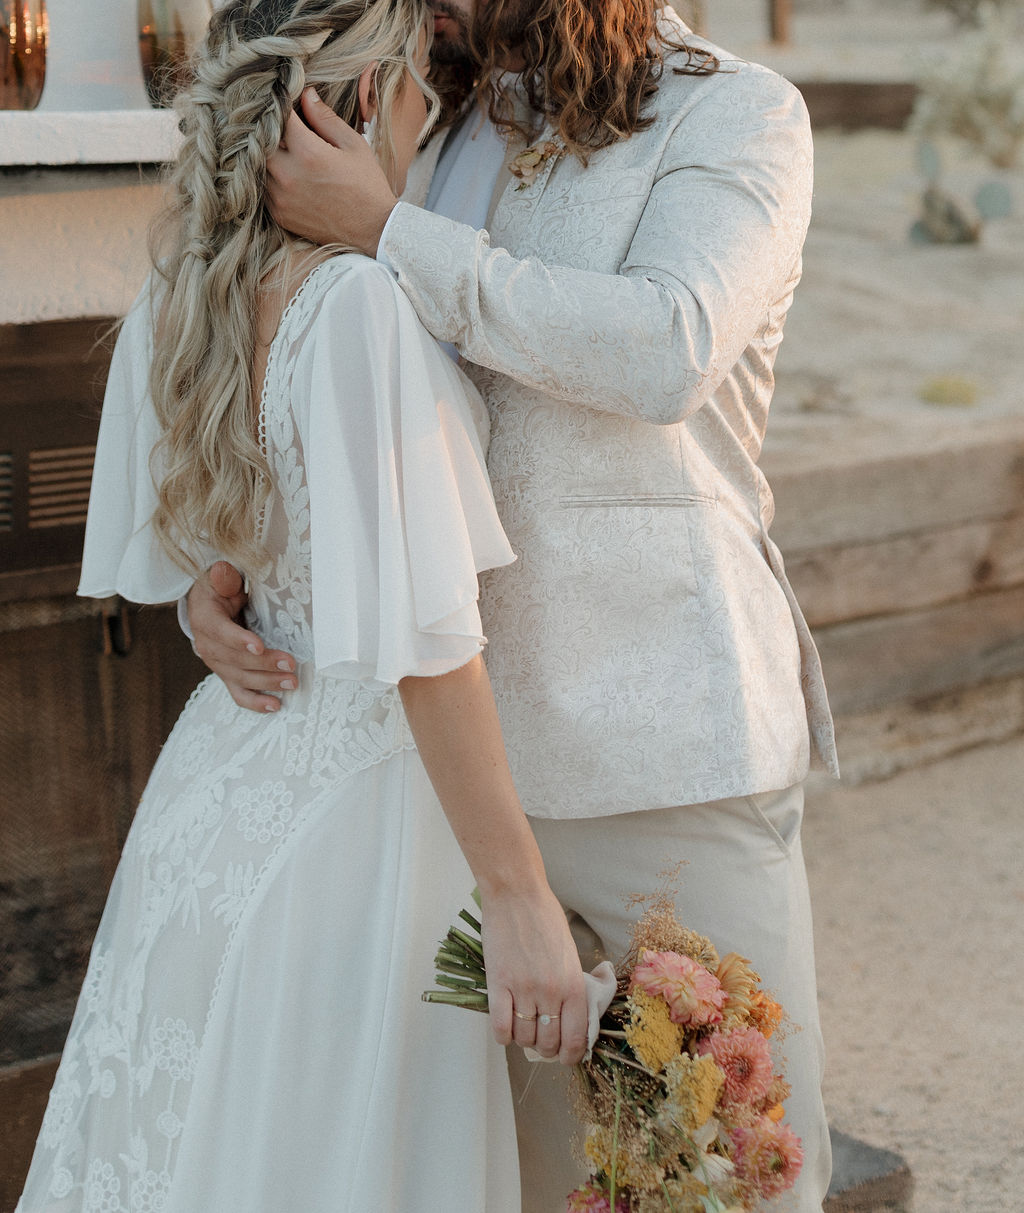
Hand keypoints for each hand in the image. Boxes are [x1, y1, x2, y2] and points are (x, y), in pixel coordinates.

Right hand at [188, 561, 296, 712]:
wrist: (208, 607)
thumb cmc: (220, 590)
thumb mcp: (220, 578)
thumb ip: (223, 577)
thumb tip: (222, 571)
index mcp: (205, 620)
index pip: (220, 632)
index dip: (238, 640)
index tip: (258, 646)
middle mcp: (207, 646)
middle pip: (234, 660)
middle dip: (263, 664)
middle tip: (290, 665)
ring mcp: (217, 664)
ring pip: (239, 679)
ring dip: (266, 683)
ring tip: (291, 683)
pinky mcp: (227, 675)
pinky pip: (238, 694)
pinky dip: (255, 702)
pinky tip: (274, 705)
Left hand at [266, 88, 397, 255]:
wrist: (373, 231)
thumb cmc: (367, 185)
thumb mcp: (353, 145)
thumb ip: (326, 119)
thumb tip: (306, 95)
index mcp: (309, 153)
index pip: (281, 117)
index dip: (284, 105)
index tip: (289, 102)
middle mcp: (289, 175)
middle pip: (262, 141)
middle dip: (272, 131)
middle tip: (285, 129)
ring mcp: (281, 198)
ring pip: (259, 165)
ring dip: (269, 155)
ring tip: (286, 151)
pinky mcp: (280, 214)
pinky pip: (263, 188)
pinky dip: (271, 177)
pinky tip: (288, 175)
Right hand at [480, 883, 588, 1065]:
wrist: (517, 894)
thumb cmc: (545, 918)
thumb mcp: (570, 954)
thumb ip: (571, 987)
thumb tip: (570, 1019)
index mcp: (573, 984)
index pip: (577, 1038)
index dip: (571, 1055)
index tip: (565, 1056)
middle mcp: (551, 991)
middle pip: (548, 1042)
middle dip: (546, 1049)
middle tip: (542, 1041)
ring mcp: (523, 988)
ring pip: (524, 1037)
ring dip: (524, 1040)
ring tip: (523, 1028)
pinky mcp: (498, 983)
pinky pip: (500, 1026)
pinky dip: (503, 1035)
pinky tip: (506, 1027)